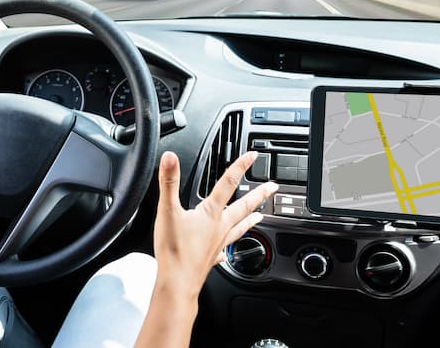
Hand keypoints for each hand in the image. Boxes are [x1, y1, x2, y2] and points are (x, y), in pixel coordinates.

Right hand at [152, 151, 277, 297]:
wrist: (177, 283)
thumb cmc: (174, 250)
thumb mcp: (167, 210)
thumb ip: (169, 181)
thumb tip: (169, 158)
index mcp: (210, 213)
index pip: (228, 183)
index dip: (240, 166)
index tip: (253, 156)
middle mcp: (219, 227)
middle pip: (243, 206)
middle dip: (258, 194)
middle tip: (272, 187)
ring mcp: (217, 244)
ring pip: (239, 228)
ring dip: (250, 220)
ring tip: (261, 215)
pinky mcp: (210, 259)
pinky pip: (224, 252)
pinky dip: (228, 251)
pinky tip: (226, 255)